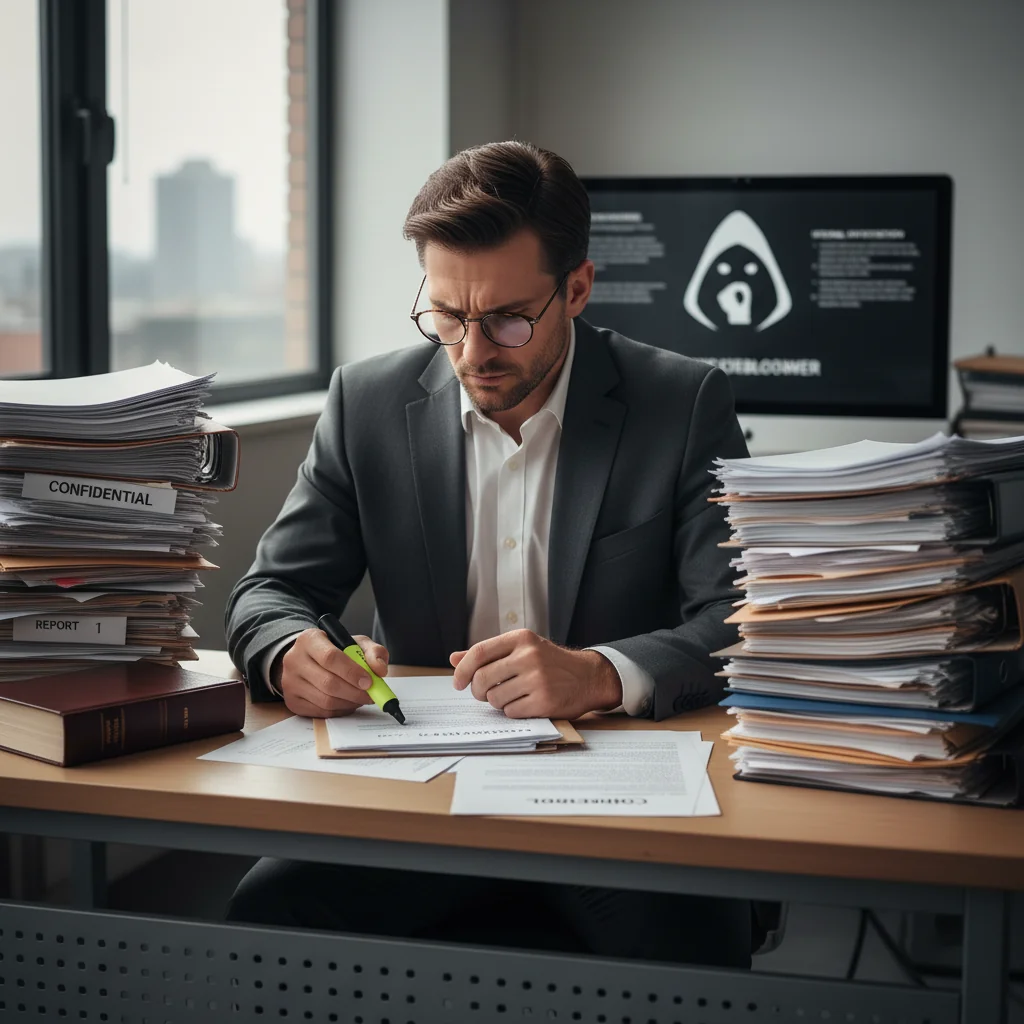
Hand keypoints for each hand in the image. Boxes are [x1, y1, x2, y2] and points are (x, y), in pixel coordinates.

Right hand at [274, 627, 389, 717]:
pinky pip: (321, 712)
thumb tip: (380, 670)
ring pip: (325, 700)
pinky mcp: (292, 701)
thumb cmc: (335, 650)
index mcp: (309, 639)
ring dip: (350, 703)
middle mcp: (294, 660)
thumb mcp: (355, 643)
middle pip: (328, 682)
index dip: (352, 672)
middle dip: (355, 692)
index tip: (369, 681)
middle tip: (371, 695)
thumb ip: (373, 651)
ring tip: (361, 698)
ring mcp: (290, 682)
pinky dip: (340, 710)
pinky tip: (348, 703)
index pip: (330, 658)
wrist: (308, 659)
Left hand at [449, 630, 621, 719]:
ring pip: (495, 698)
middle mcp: (529, 656)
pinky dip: (513, 712)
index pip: (479, 652)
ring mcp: (538, 679)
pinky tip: (525, 704)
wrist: (588, 676)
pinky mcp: (545, 700)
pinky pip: (511, 712)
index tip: (458, 682)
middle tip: (484, 693)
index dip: (463, 670)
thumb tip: (454, 660)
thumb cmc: (550, 663)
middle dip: (478, 691)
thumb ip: (489, 654)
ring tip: (511, 696)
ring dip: (497, 702)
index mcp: (521, 639)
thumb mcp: (523, 649)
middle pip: (482, 678)